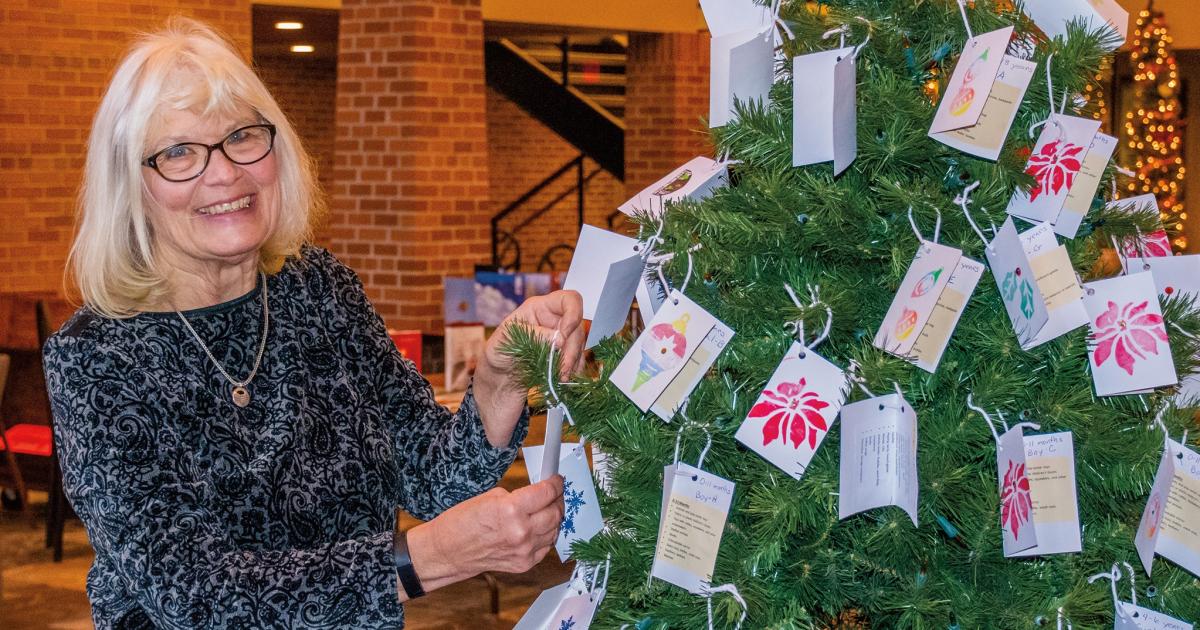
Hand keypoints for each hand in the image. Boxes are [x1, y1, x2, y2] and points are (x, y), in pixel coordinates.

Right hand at [405, 476, 563, 594]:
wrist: (449, 551)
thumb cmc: (462, 522)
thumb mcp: (490, 497)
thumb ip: (519, 496)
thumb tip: (538, 494)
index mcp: (511, 509)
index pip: (547, 493)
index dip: (555, 484)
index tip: (556, 480)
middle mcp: (521, 532)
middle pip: (555, 512)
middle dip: (557, 500)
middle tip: (554, 494)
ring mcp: (524, 550)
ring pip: (554, 530)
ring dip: (553, 518)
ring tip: (546, 510)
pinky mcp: (524, 563)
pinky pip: (546, 546)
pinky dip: (545, 535)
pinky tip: (538, 528)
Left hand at [473, 290, 584, 446]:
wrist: (498, 380)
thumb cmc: (497, 354)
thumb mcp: (505, 341)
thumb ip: (532, 336)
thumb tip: (560, 338)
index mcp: (538, 308)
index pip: (568, 299)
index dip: (573, 314)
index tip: (564, 337)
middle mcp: (553, 320)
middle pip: (577, 326)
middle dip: (572, 348)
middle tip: (562, 368)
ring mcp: (560, 338)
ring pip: (580, 344)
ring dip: (573, 362)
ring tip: (560, 377)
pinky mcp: (563, 356)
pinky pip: (578, 359)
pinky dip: (574, 370)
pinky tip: (563, 379)